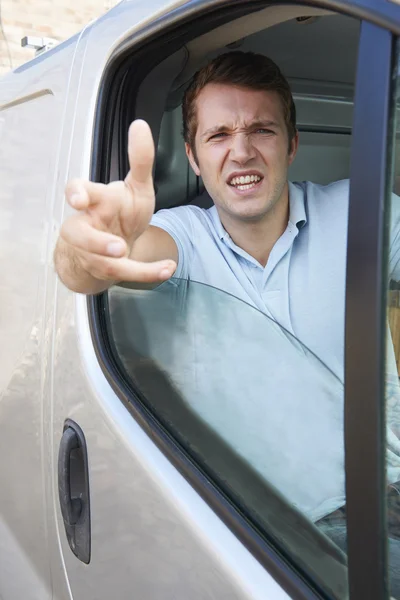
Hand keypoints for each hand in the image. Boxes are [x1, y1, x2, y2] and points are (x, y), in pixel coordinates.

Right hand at [58, 120, 175, 284]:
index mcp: (94, 201)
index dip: (75, 194)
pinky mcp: (106, 270)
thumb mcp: (136, 186)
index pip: (77, 192)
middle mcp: (87, 227)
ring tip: (124, 252)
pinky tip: (168, 268)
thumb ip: (140, 160)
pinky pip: (123, 273)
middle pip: (77, 234)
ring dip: (111, 257)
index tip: (78, 197)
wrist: (113, 249)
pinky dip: (147, 272)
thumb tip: (140, 125)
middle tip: (113, 244)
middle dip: (90, 239)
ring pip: (98, 259)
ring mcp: (93, 252)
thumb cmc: (121, 213)